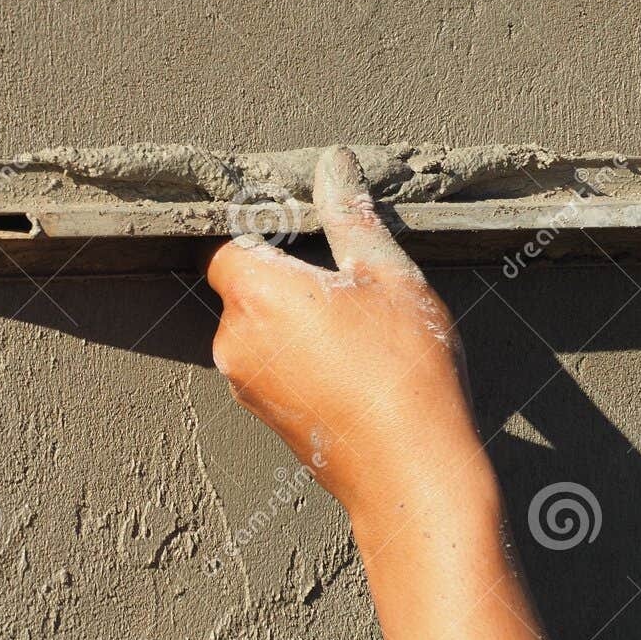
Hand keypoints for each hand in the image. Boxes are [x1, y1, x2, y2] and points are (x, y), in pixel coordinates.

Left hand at [203, 146, 498, 540]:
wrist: (410, 472)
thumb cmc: (404, 373)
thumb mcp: (389, 276)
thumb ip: (351, 217)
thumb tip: (333, 167)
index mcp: (255, 294)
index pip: (230, 241)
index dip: (264, 230)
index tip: (305, 231)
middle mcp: (234, 340)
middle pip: (245, 286)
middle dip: (289, 277)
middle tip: (348, 283)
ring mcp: (244, 383)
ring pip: (260, 328)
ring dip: (298, 320)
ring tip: (360, 330)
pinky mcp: (262, 416)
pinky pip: (270, 366)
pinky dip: (301, 357)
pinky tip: (353, 365)